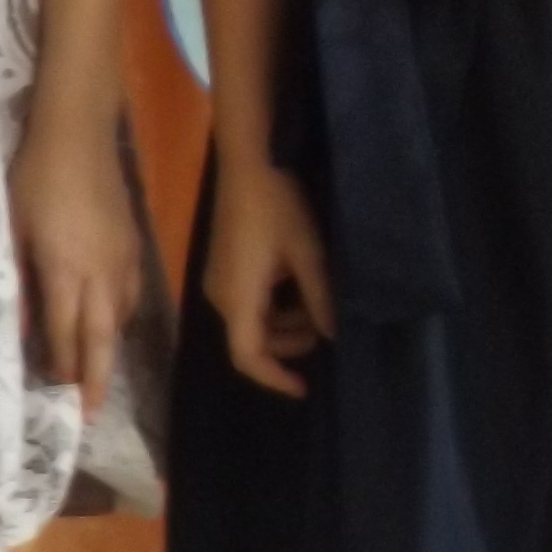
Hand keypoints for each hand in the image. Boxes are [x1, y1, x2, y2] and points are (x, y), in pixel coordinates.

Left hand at [11, 113, 134, 398]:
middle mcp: (101, 272)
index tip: (58, 400)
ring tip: (96, 376)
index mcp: (66, 269)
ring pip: (120, 317)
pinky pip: (131, 294)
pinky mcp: (132, 244)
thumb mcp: (12, 228)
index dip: (62, 368)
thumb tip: (19, 328)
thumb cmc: (35, 177)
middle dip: (95, 377)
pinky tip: (111, 323)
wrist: (78, 132)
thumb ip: (18, 280)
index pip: (66, 332)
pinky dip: (120, 319)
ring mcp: (123, 258)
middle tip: (90, 414)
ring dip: (107, 349)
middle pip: (102, 336)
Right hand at [203, 158, 334, 398]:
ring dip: (284, 324)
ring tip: (318, 307)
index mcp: (237, 297)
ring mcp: (219, 281)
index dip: (274, 377)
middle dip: (288, 344)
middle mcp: (220, 296)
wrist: (247, 163)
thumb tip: (333, 334)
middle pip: (251, 340)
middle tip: (325, 330)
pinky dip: (274, 306)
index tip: (302, 388)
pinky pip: (248, 302)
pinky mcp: (224, 267)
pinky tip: (300, 288)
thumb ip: (320, 297)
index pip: (247, 355)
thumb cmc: (277, 206)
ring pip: (251, 321)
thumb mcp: (307, 253)